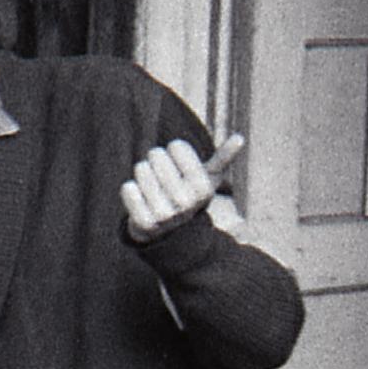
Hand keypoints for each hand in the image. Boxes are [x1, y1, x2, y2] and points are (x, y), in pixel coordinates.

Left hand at [120, 130, 242, 243]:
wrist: (170, 231)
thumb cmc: (188, 193)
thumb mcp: (208, 178)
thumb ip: (223, 158)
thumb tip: (240, 137)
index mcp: (203, 188)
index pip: (177, 146)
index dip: (175, 151)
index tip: (179, 166)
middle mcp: (185, 202)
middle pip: (156, 154)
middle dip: (156, 161)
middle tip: (163, 177)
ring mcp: (164, 214)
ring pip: (141, 169)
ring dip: (143, 174)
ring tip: (153, 187)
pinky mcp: (143, 222)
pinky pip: (127, 189)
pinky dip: (131, 190)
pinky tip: (141, 200)